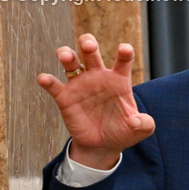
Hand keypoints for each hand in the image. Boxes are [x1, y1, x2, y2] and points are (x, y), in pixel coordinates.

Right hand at [38, 33, 154, 169]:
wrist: (103, 145)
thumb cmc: (123, 131)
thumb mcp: (139, 130)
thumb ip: (144, 124)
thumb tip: (137, 121)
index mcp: (119, 80)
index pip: (122, 61)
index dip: (124, 53)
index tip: (125, 49)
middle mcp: (98, 77)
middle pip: (90, 53)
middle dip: (88, 44)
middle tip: (88, 45)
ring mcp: (80, 85)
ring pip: (70, 62)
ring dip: (66, 55)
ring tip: (65, 56)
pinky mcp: (65, 97)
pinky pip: (54, 85)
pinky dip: (47, 81)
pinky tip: (44, 79)